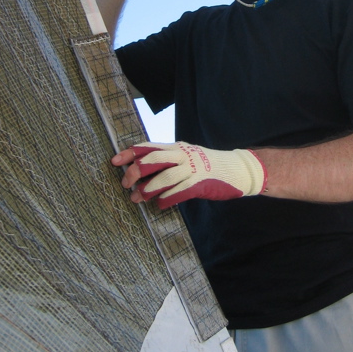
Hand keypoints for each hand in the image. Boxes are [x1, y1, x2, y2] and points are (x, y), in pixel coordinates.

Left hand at [112, 141, 267, 208]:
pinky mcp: (200, 184)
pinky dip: (165, 199)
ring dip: (148, 189)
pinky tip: (159, 204)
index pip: (149, 147)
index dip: (130, 153)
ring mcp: (192, 169)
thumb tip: (142, 170)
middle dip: (135, 172)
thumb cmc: (209, 165)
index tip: (114, 161)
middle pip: (153, 160)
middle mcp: (183, 155)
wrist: (237, 169)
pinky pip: (178, 192)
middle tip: (125, 183)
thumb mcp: (187, 157)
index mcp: (177, 148)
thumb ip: (168, 161)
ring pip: (164, 177)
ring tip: (138, 198)